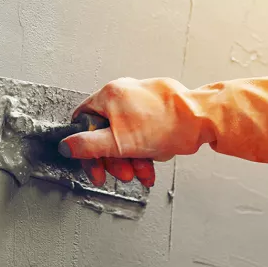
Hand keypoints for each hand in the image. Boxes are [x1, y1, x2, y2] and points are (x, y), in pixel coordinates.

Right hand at [59, 75, 267, 187]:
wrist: (202, 119)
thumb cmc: (164, 126)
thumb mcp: (117, 143)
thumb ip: (87, 146)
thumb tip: (65, 147)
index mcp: (109, 95)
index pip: (83, 121)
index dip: (85, 147)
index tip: (94, 166)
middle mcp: (124, 92)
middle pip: (107, 132)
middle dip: (115, 158)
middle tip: (123, 174)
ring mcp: (143, 99)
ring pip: (127, 135)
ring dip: (133, 159)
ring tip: (143, 172)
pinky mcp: (159, 107)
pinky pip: (144, 131)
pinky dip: (146, 149)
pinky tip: (154, 160)